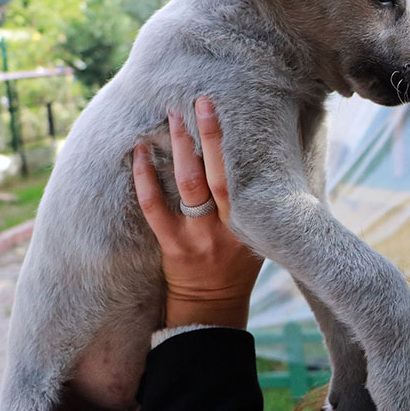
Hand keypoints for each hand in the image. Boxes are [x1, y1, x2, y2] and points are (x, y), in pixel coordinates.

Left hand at [132, 96, 263, 328]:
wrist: (212, 308)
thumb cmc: (238, 266)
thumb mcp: (262, 236)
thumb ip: (260, 205)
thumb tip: (271, 160)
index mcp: (250, 223)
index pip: (243, 177)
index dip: (235, 145)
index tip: (229, 113)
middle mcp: (226, 227)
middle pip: (218, 174)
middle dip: (210, 135)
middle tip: (201, 101)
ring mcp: (196, 236)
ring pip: (188, 185)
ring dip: (180, 147)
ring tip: (172, 115)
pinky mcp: (171, 244)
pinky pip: (154, 207)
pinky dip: (145, 178)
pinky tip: (139, 152)